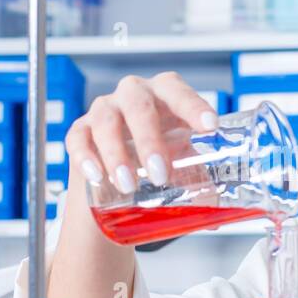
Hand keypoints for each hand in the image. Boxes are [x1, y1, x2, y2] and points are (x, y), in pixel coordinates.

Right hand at [66, 71, 218, 194]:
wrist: (121, 178)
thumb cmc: (160, 160)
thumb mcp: (183, 163)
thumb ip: (201, 178)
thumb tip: (218, 205)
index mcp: (165, 95)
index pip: (178, 91)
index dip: (193, 106)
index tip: (209, 126)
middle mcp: (134, 95)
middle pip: (138, 105)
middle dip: (149, 140)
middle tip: (160, 174)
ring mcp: (104, 110)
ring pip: (106, 121)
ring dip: (116, 154)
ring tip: (129, 185)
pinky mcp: (80, 131)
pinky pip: (78, 138)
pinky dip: (85, 157)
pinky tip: (97, 176)